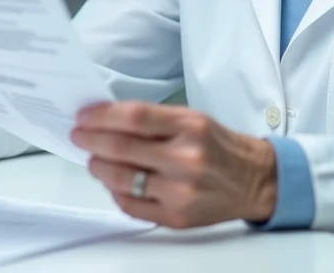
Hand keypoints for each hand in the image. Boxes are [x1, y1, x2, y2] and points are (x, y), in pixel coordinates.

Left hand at [71, 102, 277, 227]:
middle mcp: (186, 159)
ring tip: (94, 160)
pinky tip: (113, 182)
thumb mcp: (192, 119)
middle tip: (79, 136)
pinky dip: (116, 192)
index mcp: (190, 127)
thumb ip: (153, 119)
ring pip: (122, 179)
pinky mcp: (176, 216)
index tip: (84, 116)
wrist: (253, 180)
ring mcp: (180, 191)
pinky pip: (131, 205)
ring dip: (99, 167)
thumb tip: (108, 118)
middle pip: (122, 148)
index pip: (134, 117)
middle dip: (92, 140)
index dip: (102, 116)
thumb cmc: (219, 146)